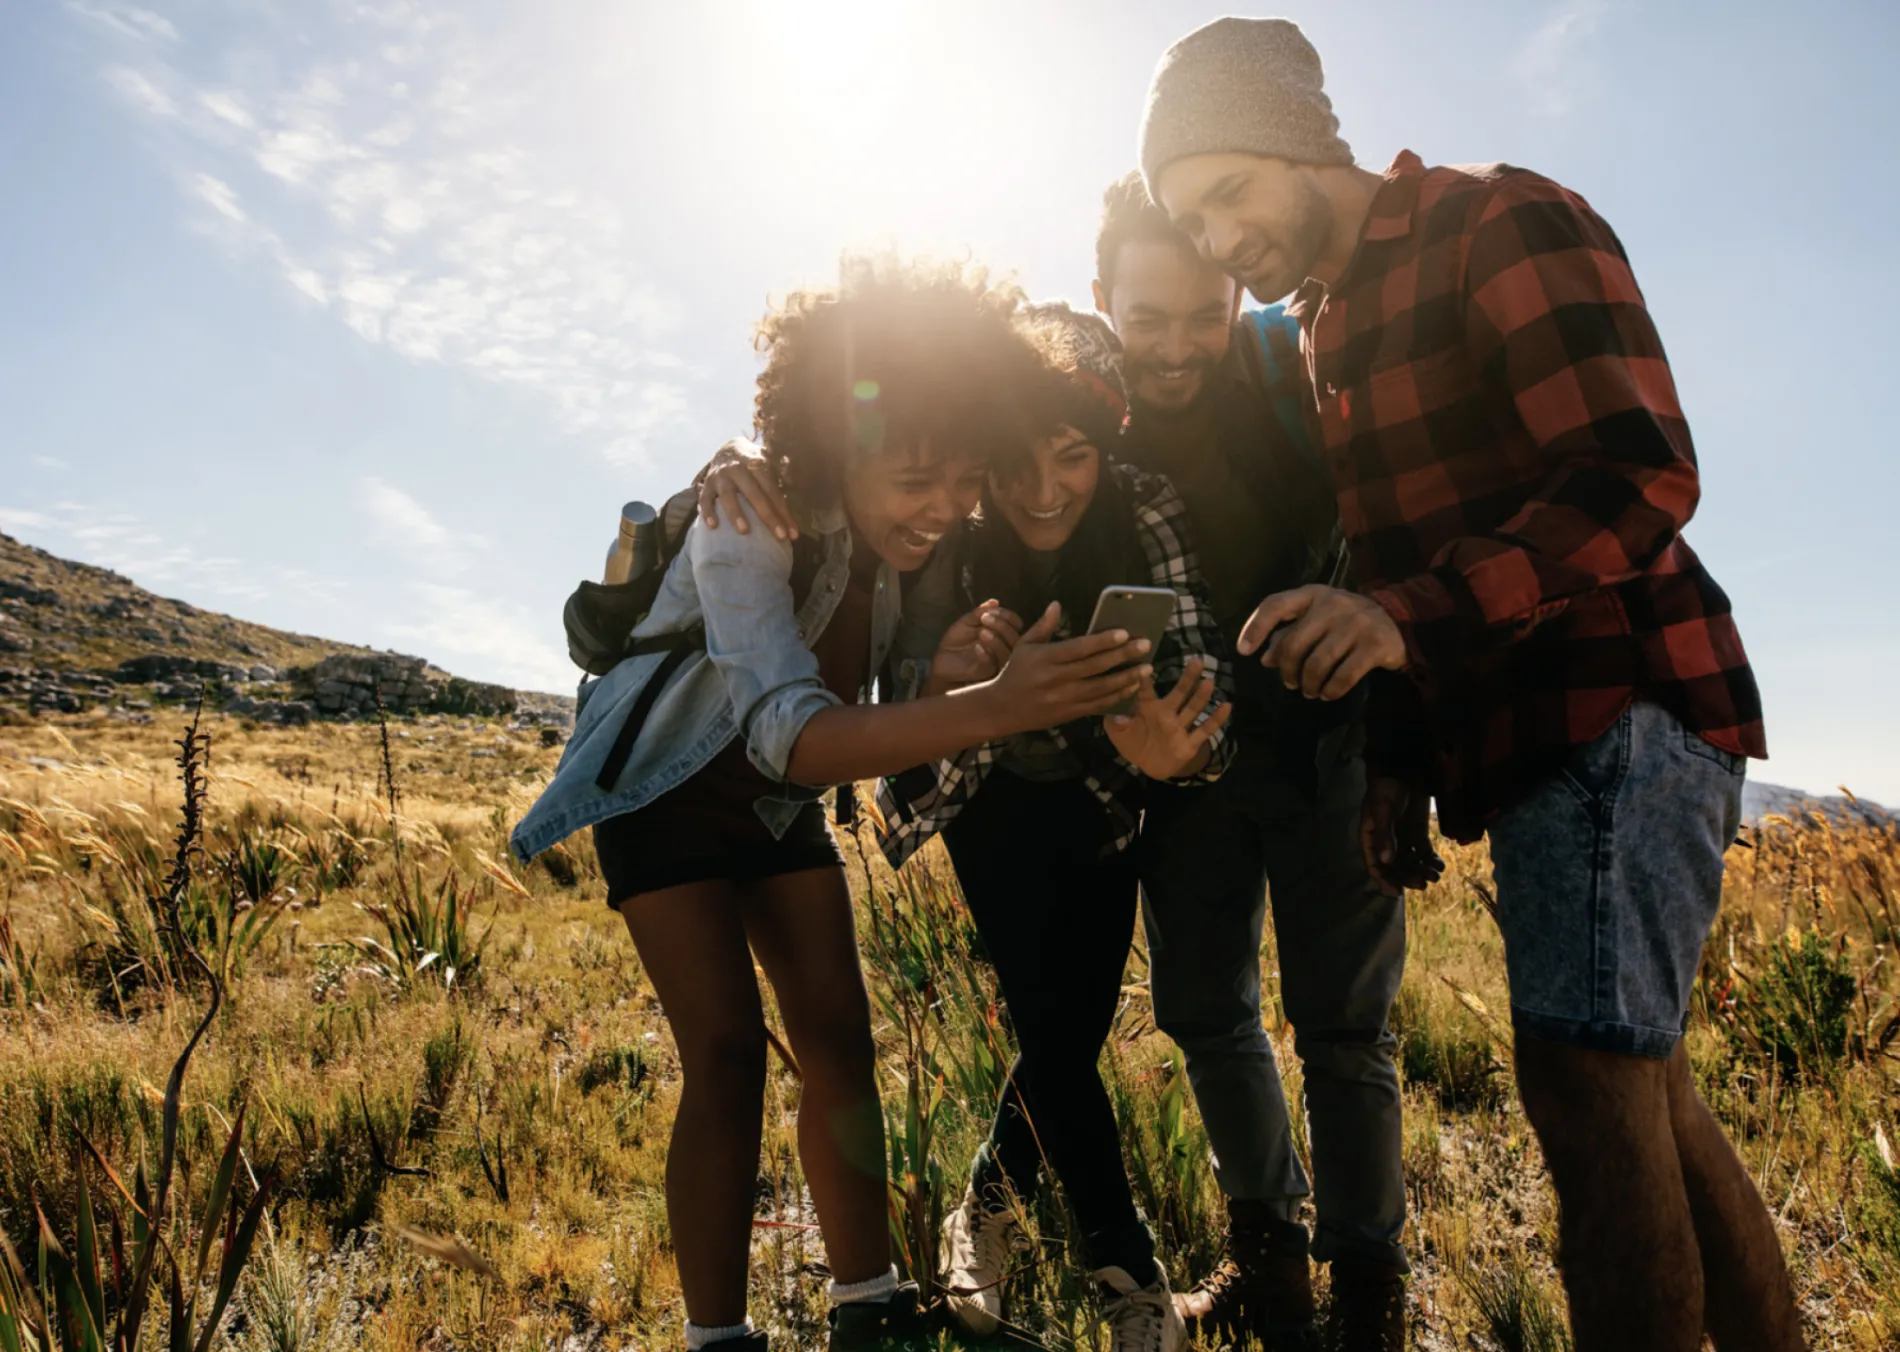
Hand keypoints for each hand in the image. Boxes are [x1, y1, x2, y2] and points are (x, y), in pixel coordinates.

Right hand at [697, 437, 798, 539]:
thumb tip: (797, 485)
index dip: (784, 512)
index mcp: (758, 465)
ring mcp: (721, 477)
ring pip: (728, 496)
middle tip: (779, 536)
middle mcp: (738, 469)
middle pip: (754, 494)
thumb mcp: (769, 463)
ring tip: (744, 531)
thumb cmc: (754, 464)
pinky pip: (705, 499)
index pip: (773, 490)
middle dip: (768, 516)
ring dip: (736, 513)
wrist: (727, 448)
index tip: (793, 534)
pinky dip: (707, 512)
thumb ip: (782, 475)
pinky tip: (713, 526)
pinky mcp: (707, 485)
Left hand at [922, 600, 1022, 696]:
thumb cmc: (957, 640)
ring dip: (997, 640)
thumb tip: (994, 602)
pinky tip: (976, 647)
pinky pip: (993, 666)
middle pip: (1015, 639)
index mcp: (1001, 633)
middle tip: (985, 618)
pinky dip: (987, 655)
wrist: (942, 659)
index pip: (1016, 625)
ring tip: (981, 632)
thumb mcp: (966, 622)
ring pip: (1007, 654)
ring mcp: (996, 661)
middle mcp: (1003, 647)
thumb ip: (979, 613)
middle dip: (1002, 626)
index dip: (1009, 616)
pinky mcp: (986, 673)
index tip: (994, 610)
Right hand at [975, 602, 1151, 734]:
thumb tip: (1057, 605)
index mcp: (1045, 658)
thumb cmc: (1015, 672)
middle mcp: (1055, 679)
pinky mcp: (1069, 714)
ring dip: (1126, 678)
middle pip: (1095, 667)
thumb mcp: (1023, 645)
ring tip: (1146, 668)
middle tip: (1146, 645)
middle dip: (1123, 655)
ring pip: (1101, 688)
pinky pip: (1097, 706)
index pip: (1079, 648)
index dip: (1103, 641)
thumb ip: (1043, 626)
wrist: (1002, 708)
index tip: (1124, 633)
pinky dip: (1116, 697)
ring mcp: (1063, 699)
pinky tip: (1132, 687)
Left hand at [1104, 657, 1232, 779]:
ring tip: (1209, 681)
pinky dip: (1216, 720)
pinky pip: (1204, 730)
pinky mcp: (1189, 743)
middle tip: (1196, 660)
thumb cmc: (1133, 743)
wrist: (1148, 766)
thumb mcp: (1118, 734)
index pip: (1146, 691)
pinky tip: (1227, 706)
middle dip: (1188, 678)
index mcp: (1147, 708)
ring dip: (1201, 696)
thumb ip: (1115, 724)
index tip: (1145, 664)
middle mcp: (1166, 713)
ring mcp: (1179, 727)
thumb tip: (1117, 716)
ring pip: (1193, 709)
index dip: (1144, 679)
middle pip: (1179, 693)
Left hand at [1238, 584, 1407, 700]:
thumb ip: (1288, 636)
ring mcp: (1356, 622)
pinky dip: (1331, 690)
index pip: (1275, 605)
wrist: (1396, 621)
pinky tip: (1328, 694)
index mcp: (1312, 594)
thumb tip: (1265, 659)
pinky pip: (1343, 676)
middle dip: (1287, 671)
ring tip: (1310, 691)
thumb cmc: (1344, 622)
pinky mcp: (1375, 644)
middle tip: (1291, 684)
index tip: (1244, 651)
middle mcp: (1333, 603)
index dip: (1255, 627)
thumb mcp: (1315, 621)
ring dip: (1309, 684)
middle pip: (1294, 645)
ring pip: (1317, 664)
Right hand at [1360, 773, 1443, 893]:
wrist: (1406, 767)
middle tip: (1424, 883)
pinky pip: (1423, 852)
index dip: (1384, 879)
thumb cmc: (1387, 786)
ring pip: (1411, 861)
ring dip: (1422, 870)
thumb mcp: (1383, 809)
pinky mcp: (1418, 833)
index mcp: (1371, 837)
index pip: (1374, 864)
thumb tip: (1387, 861)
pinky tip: (1440, 865)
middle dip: (1409, 876)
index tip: (1397, 892)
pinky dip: (1431, 860)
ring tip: (1435, 876)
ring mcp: (1402, 838)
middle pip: (1395, 866)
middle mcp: (1386, 841)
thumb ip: (1385, 835)